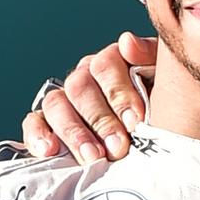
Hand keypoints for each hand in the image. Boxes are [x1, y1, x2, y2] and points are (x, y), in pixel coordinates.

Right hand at [22, 32, 157, 163]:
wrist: (160, 136)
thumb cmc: (165, 106)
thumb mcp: (166, 80)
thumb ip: (149, 56)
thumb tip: (126, 42)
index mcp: (112, 61)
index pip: (106, 64)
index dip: (120, 92)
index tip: (137, 120)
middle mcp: (84, 77)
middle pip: (80, 87)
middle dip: (101, 120)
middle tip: (118, 147)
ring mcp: (64, 100)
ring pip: (56, 105)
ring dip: (74, 132)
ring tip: (93, 157)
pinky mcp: (46, 124)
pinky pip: (33, 123)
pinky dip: (37, 135)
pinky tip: (49, 150)